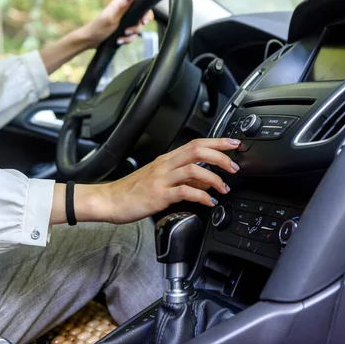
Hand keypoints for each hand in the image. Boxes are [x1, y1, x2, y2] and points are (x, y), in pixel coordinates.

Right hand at [73, 138, 240, 224]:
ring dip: (214, 178)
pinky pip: (184, 191)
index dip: (217, 142)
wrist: (110, 200)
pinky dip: (201, 195)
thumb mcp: (160, 179)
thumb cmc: (133, 190)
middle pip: (197, 151)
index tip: (234, 144)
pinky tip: (208, 201)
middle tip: (234, 167)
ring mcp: (162, 179)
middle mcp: (165, 165)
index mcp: (166, 159)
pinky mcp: (158, 195)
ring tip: (224, 187)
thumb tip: (206, 179)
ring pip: (194, 169)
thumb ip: (183, 178)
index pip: (196, 143)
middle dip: (220, 156)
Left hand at [81, 0, 153, 47]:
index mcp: (121, 4)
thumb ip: (122, 6)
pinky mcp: (124, 29)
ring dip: (131, 35)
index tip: (144, 20)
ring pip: (137, 27)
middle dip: (138, 26)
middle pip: (142, 16)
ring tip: (121, 37)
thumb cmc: (98, 28)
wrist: (90, 40)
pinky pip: (132, 35)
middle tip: (129, 30)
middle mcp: (124, 11)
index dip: (146, 8)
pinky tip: (119, 41)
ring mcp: (125, 20)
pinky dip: (127, 39)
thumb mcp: (111, 17)